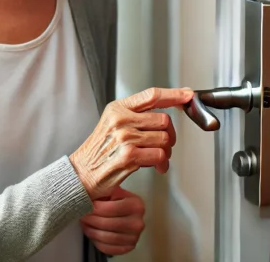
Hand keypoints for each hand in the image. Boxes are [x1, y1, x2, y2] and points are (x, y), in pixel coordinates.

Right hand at [69, 87, 193, 199]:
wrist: (81, 174)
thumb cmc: (100, 151)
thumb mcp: (112, 124)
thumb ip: (136, 117)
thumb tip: (164, 116)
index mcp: (117, 108)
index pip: (152, 95)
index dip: (174, 94)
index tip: (187, 95)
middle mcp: (121, 119)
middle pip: (163, 120)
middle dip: (169, 135)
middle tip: (164, 145)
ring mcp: (124, 137)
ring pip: (164, 139)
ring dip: (166, 152)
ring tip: (157, 159)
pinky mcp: (129, 155)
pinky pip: (159, 155)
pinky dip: (162, 164)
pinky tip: (156, 167)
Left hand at [81, 187, 145, 255]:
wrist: (128, 212)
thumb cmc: (118, 200)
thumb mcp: (114, 190)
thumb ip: (104, 189)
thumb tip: (88, 190)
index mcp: (136, 205)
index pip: (110, 208)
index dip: (94, 208)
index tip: (85, 205)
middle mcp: (138, 222)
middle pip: (106, 224)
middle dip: (90, 219)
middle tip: (81, 214)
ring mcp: (134, 237)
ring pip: (106, 237)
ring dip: (91, 230)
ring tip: (84, 223)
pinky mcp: (129, 247)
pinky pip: (107, 248)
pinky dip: (96, 241)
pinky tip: (92, 233)